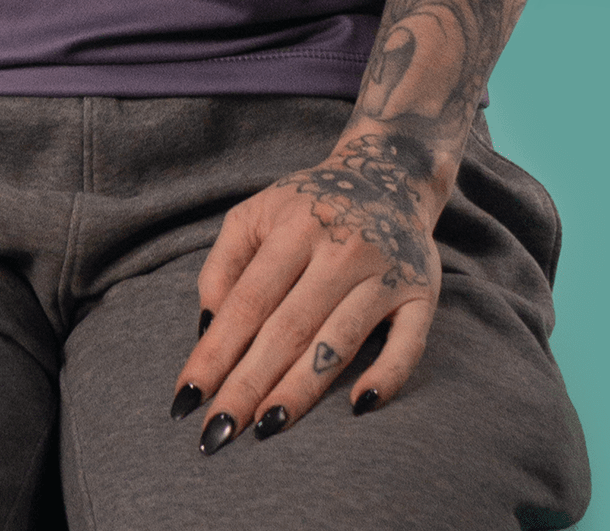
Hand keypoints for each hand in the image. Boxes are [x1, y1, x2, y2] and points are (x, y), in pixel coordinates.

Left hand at [171, 128, 444, 450]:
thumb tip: (206, 328)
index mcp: (295, 227)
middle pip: (287, 328)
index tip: (186, 398)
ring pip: (338, 341)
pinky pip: (408, 344)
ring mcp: (385, 271)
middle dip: (248, 384)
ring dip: (301, 390)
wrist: (389, 176)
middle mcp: (341, 248)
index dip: (215, 352)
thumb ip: (224, 264)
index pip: (247, 302)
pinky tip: (358, 406)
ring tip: (265, 428)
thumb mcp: (257, 214)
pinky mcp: (422, 293)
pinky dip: (387, 376)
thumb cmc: (309, 207)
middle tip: (217, 433)